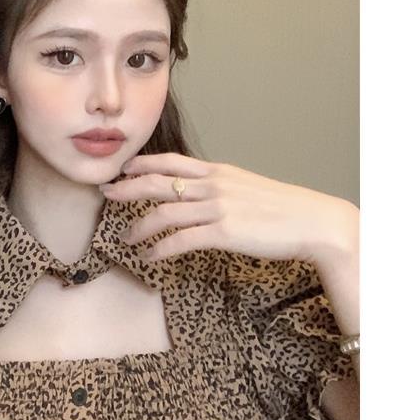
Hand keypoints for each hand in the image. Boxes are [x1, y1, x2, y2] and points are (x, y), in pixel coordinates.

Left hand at [99, 152, 357, 264]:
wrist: (313, 222)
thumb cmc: (284, 209)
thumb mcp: (247, 187)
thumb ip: (220, 188)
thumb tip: (199, 194)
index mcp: (219, 172)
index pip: (171, 161)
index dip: (142, 163)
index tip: (121, 169)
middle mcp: (214, 185)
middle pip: (158, 182)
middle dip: (127, 188)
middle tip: (105, 194)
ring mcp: (218, 208)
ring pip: (164, 213)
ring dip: (139, 227)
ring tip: (125, 238)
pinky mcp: (224, 232)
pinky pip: (181, 241)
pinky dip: (160, 250)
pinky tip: (149, 258)